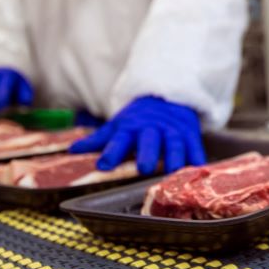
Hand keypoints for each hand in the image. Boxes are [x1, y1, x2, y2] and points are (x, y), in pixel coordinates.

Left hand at [69, 96, 204, 174]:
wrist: (168, 96)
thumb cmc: (138, 119)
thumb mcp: (117, 125)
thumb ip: (97, 140)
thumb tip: (71, 151)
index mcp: (131, 127)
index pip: (119, 140)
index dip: (111, 153)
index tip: (104, 165)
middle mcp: (152, 130)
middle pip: (149, 142)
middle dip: (147, 154)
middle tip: (144, 168)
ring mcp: (173, 132)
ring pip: (174, 145)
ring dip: (174, 158)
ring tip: (172, 171)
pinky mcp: (191, 135)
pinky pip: (195, 148)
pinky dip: (197, 158)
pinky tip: (197, 168)